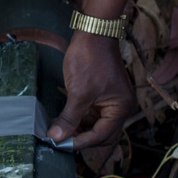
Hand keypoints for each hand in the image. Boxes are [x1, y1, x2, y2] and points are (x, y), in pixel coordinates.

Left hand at [47, 32, 135, 149]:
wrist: (93, 33)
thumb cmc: (89, 59)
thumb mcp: (78, 92)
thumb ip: (69, 118)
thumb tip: (56, 138)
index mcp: (121, 108)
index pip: (101, 136)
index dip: (80, 142)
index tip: (60, 145)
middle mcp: (121, 108)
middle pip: (102, 135)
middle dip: (82, 139)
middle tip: (60, 141)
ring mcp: (113, 102)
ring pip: (97, 127)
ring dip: (80, 131)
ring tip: (60, 132)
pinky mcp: (104, 96)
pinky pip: (93, 116)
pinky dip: (80, 120)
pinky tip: (65, 121)